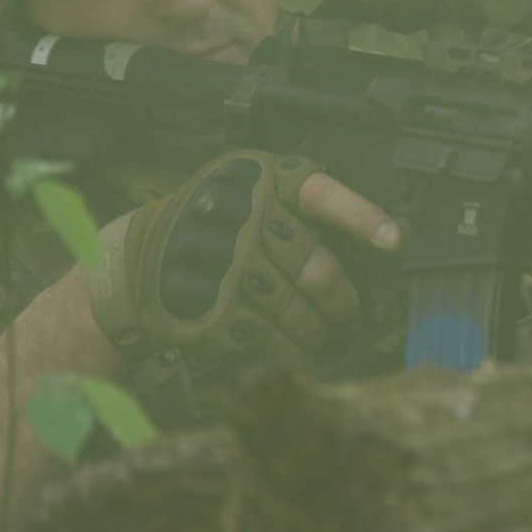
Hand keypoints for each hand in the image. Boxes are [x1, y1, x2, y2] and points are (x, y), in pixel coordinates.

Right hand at [90, 152, 402, 367]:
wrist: (137, 261)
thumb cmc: (211, 224)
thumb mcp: (245, 189)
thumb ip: (295, 203)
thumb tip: (370, 238)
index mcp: (259, 182)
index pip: (321, 194)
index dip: (362, 217)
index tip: (394, 240)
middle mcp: (243, 220)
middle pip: (319, 268)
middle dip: (342, 299)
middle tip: (347, 309)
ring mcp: (226, 268)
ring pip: (299, 309)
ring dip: (318, 328)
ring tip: (321, 332)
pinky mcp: (212, 310)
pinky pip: (271, 338)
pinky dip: (291, 350)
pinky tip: (295, 350)